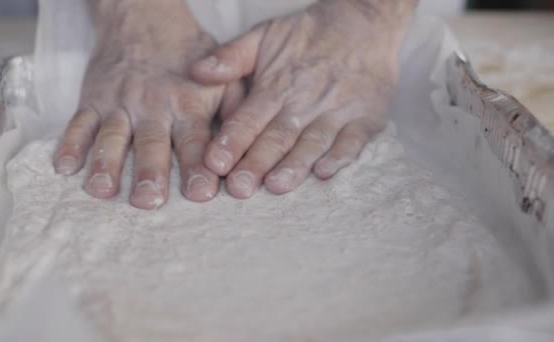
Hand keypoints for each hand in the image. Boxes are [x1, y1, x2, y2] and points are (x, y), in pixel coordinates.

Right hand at [53, 1, 243, 209]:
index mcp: (187, 103)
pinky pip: (78, 122)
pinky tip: (64, 167)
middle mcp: (152, 105)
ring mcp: (119, 102)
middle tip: (149, 201)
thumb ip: (234, 110)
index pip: (194, 141)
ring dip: (105, 163)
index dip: (197, 168)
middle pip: (151, 143)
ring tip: (102, 189)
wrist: (144, 16)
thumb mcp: (222, 76)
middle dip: (150, 173)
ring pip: (111, 136)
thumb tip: (246, 146)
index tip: (201, 193)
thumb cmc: (188, 54)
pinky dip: (69, 144)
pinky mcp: (93, 99)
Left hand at [192, 0, 415, 198]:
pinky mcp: (366, 118)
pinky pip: (353, 139)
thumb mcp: (265, 34)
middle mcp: (306, 99)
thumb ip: (230, 57)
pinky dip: (340, 156)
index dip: (232, 140)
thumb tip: (196, 73)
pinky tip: (325, 172)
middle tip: (239, 187)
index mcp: (277, 83)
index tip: (214, 163)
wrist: (366, 22)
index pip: (249, 116)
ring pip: (313, 141)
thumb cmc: (309, 34)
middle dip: (257, 162)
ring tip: (277, 185)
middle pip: (278, 135)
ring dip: (295, 164)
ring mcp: (338, 110)